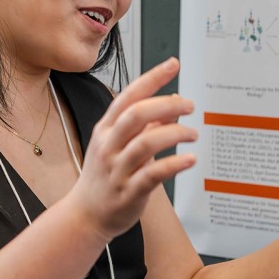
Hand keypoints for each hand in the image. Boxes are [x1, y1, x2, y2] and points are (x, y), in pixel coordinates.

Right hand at [69, 57, 197, 239]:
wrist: (85, 214)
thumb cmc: (105, 176)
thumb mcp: (119, 144)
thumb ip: (147, 124)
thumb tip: (174, 102)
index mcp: (106, 129)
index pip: (129, 96)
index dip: (152, 78)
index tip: (173, 64)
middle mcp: (109, 145)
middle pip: (136, 115)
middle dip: (166, 104)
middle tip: (189, 105)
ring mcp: (117, 169)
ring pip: (146, 143)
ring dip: (174, 133)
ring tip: (193, 133)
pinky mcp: (129, 192)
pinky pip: (152, 174)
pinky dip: (174, 164)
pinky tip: (190, 159)